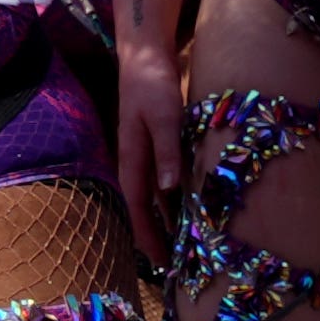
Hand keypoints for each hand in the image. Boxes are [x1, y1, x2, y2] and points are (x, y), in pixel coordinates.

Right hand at [109, 19, 185, 245]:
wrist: (145, 58)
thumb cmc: (154, 86)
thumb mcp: (165, 118)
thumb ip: (168, 152)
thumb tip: (167, 190)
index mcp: (132, 157)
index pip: (137, 205)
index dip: (147, 233)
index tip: (158, 260)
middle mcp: (136, 159)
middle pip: (143, 206)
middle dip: (155, 234)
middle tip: (172, 263)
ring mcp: (145, 152)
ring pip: (154, 194)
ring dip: (165, 218)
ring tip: (181, 243)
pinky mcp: (157, 143)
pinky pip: (163, 178)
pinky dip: (172, 196)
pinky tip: (187, 205)